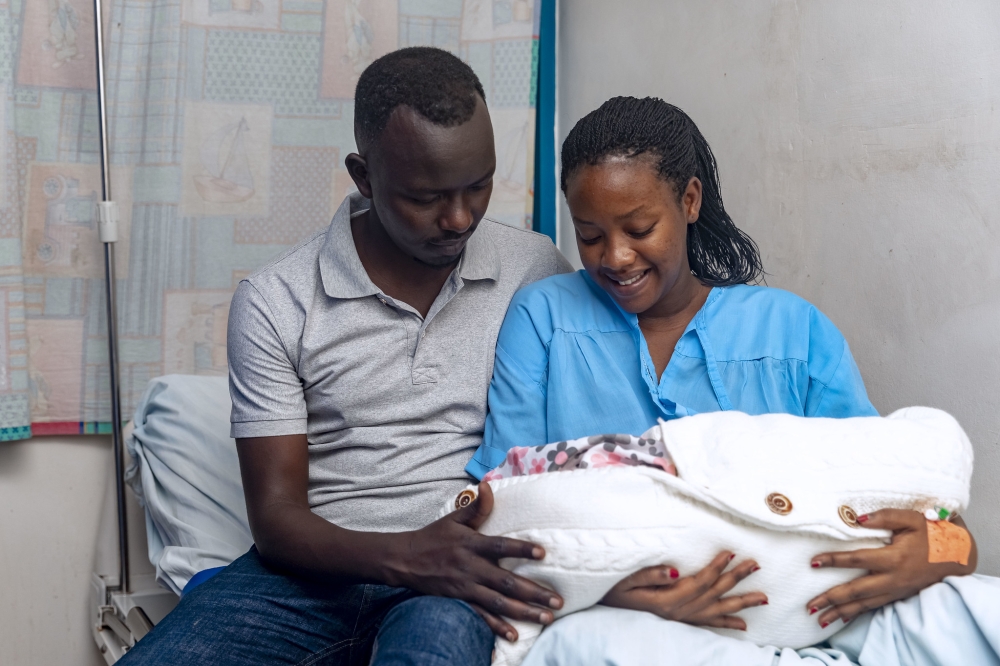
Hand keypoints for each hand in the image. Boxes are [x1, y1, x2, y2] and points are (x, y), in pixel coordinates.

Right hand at [386, 482, 563, 640]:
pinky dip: (497, 627)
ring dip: (525, 612)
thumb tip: (488, 486)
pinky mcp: (459, 602)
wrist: (404, 560)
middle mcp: (470, 568)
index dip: (521, 549)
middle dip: (534, 592)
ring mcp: (465, 588)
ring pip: (499, 602)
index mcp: (471, 544)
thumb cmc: (433, 537)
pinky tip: (515, 635)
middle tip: (558, 600)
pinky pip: (481, 616)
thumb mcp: (454, 519)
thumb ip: (476, 507)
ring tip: (547, 618)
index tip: (542, 553)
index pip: (500, 546)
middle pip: (506, 581)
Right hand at [600, 551, 766, 629]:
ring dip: (741, 602)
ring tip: (763, 598)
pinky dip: (726, 623)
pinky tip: (742, 623)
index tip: (731, 551)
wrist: (604, 608)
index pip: (700, 581)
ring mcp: (681, 620)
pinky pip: (708, 624)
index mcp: (668, 600)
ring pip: (717, 610)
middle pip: (714, 594)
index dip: (717, 566)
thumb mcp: (625, 580)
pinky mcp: (680, 622)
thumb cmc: (612, 591)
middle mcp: (679, 612)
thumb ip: (650, 575)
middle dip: (736, 579)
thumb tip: (675, 571)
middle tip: (756, 565)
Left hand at [807, 510, 977, 626]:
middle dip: (832, 598)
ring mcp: (895, 590)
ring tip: (818, 619)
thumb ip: (884, 517)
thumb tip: (857, 518)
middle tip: (810, 605)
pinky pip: (873, 607)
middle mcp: (893, 578)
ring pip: (863, 604)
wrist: (956, 556)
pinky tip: (840, 619)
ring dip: (840, 612)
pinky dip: (856, 614)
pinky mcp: (897, 595)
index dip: (835, 561)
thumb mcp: (911, 519)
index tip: (815, 563)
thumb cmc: (932, 534)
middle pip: (857, 591)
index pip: (858, 560)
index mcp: (894, 558)